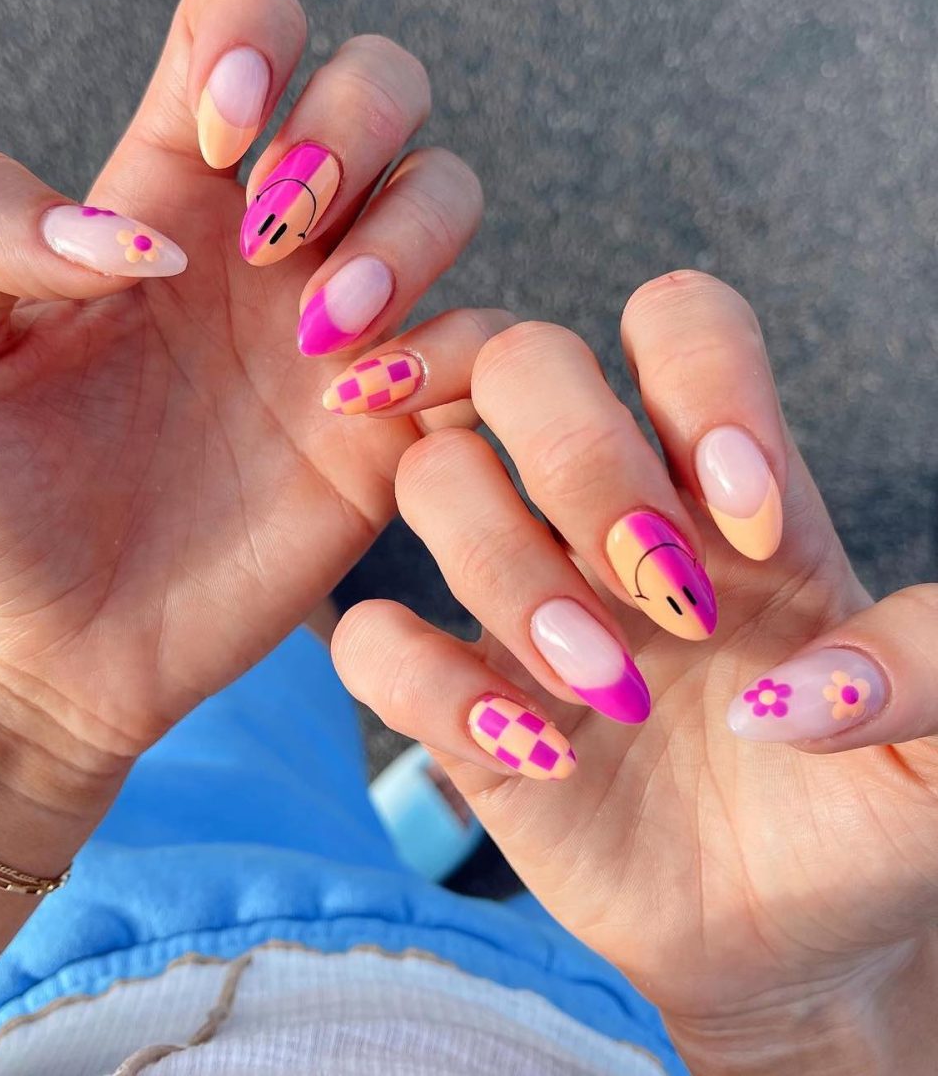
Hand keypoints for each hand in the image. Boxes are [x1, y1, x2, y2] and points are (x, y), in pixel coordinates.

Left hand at [0, 0, 497, 838]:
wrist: (46, 644)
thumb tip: (137, 233)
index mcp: (164, 192)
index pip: (247, 26)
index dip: (254, 37)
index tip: (213, 137)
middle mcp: (269, 247)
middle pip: (384, 85)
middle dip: (351, 128)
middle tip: (268, 244)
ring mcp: (340, 335)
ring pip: (448, 197)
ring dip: (405, 240)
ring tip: (318, 338)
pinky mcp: (389, 431)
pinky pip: (486, 345)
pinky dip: (454, 352)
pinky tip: (355, 411)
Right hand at [333, 271, 937, 1073]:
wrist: (785, 932)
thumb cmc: (864, 813)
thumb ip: (929, 672)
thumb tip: (793, 687)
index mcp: (726, 487)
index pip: (678, 321)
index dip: (700, 381)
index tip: (752, 523)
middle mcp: (605, 514)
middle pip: (522, 358)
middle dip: (579, 458)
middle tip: (665, 594)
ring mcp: (520, 598)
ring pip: (432, 475)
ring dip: (511, 573)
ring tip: (609, 692)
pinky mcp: (456, 699)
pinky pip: (371, 637)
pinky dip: (428, 685)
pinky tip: (533, 755)